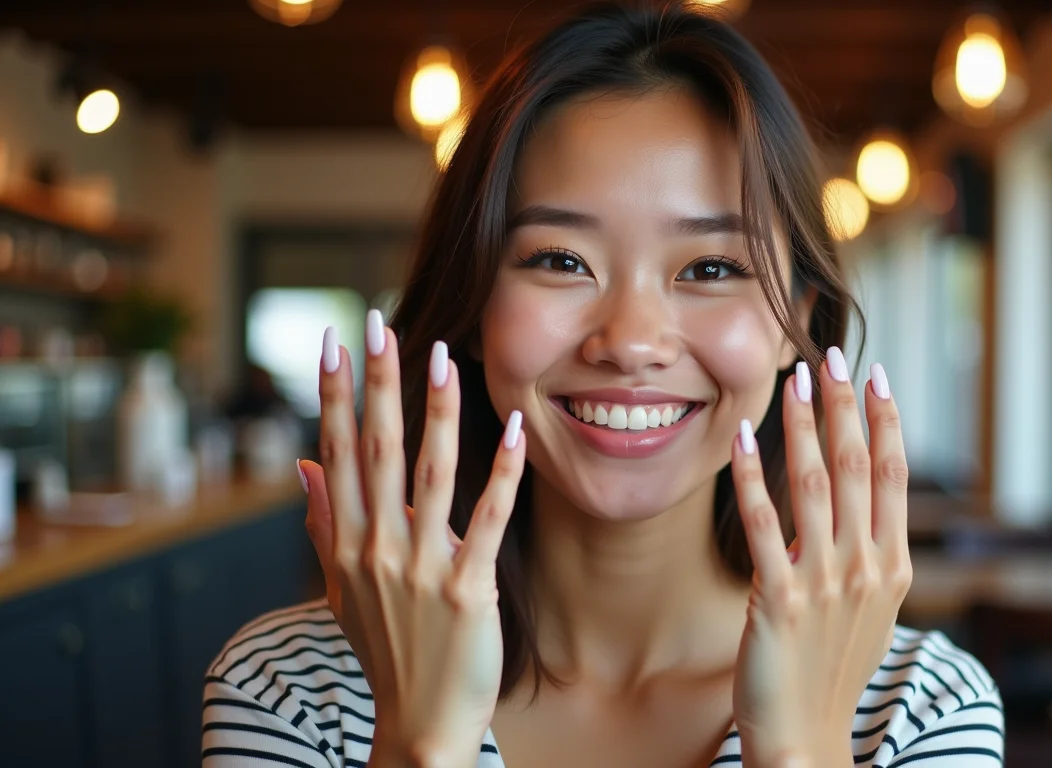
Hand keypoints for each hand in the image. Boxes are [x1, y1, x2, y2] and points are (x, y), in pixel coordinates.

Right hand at [302, 315, 525, 767]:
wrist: (418, 723)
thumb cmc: (385, 650)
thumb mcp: (340, 588)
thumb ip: (323, 524)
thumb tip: (304, 465)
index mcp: (347, 542)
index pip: (337, 453)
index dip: (335, 396)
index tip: (333, 342)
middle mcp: (377, 549)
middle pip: (376, 452)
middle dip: (377, 384)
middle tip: (377, 322)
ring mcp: (421, 569)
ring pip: (429, 476)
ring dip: (436, 414)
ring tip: (444, 357)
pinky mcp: (467, 589)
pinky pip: (488, 519)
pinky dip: (502, 472)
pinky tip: (516, 426)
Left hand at [729, 351, 911, 767]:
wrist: (810, 738)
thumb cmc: (833, 670)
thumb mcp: (870, 609)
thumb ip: (868, 553)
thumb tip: (862, 501)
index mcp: (893, 564)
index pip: (894, 475)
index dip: (885, 420)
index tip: (877, 374)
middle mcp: (867, 567)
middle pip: (858, 468)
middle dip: (846, 405)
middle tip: (833, 352)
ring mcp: (826, 584)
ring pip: (814, 487)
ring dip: (802, 427)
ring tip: (793, 380)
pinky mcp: (781, 601)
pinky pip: (764, 527)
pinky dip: (752, 480)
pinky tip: (743, 442)